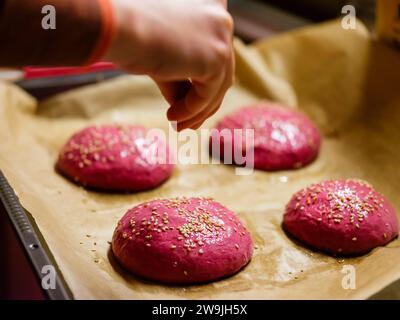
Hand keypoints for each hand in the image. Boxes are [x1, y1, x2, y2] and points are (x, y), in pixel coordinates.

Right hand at [104, 0, 234, 130]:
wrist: (118, 28)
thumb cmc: (130, 36)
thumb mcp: (164, 58)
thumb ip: (182, 77)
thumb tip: (191, 108)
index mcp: (210, 5)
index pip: (216, 51)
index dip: (207, 79)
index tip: (192, 101)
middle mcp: (222, 18)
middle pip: (220, 71)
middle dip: (204, 102)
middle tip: (187, 122)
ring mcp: (221, 37)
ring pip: (217, 86)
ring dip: (197, 110)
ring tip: (179, 126)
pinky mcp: (216, 57)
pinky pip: (207, 95)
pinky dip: (191, 110)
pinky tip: (172, 118)